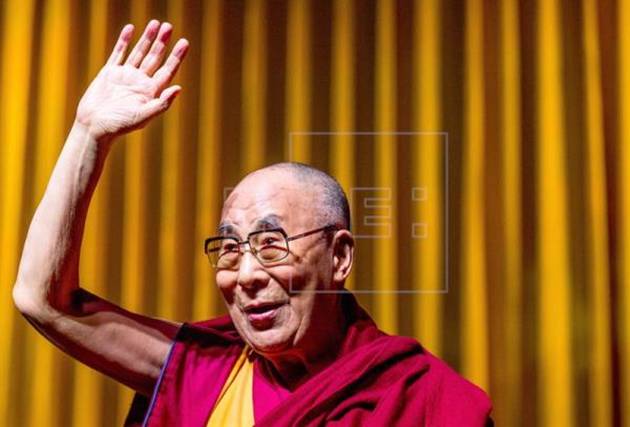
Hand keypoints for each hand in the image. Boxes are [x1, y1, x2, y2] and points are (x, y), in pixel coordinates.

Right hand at [76, 20, 188, 140]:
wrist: (94, 126)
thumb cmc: (119, 125)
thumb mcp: (143, 116)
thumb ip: (162, 103)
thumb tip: (179, 88)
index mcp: (151, 92)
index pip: (167, 70)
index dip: (176, 57)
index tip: (184, 42)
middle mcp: (140, 82)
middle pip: (155, 58)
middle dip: (162, 42)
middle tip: (169, 26)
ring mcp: (125, 76)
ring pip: (139, 52)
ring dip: (147, 38)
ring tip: (156, 23)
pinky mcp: (110, 73)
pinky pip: (119, 53)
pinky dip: (124, 41)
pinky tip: (131, 28)